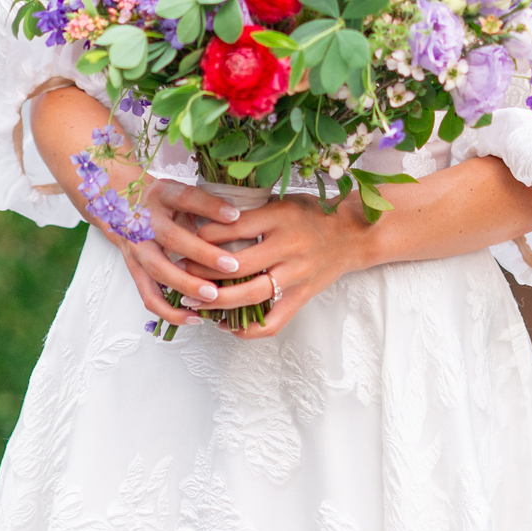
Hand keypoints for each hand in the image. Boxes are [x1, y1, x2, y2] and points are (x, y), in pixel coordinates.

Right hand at [101, 174, 251, 329]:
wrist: (121, 205)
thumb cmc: (162, 201)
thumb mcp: (180, 191)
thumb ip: (204, 204)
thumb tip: (241, 218)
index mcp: (162, 195)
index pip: (187, 198)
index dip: (211, 207)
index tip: (235, 216)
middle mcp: (146, 221)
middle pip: (173, 238)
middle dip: (203, 254)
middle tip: (232, 266)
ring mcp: (137, 248)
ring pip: (160, 270)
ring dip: (188, 285)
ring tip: (214, 296)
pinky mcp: (134, 270)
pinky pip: (150, 296)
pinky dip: (171, 312)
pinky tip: (194, 317)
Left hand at [191, 192, 371, 339]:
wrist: (351, 235)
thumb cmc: (311, 213)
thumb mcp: (281, 201)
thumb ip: (250, 211)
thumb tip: (204, 221)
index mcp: (280, 217)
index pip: (235, 227)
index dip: (206, 236)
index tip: (183, 239)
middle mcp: (288, 246)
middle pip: (238, 264)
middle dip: (203, 271)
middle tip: (180, 272)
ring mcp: (296, 275)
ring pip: (251, 295)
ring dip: (217, 301)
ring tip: (193, 301)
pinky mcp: (301, 298)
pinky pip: (272, 322)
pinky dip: (247, 329)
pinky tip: (225, 325)